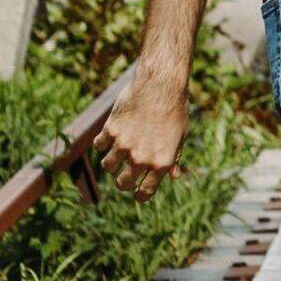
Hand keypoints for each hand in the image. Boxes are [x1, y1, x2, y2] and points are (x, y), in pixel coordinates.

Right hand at [90, 73, 187, 194]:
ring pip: (108, 166)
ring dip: (112, 163)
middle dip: (124, 182)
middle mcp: (140, 157)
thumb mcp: (181, 136)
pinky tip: (110, 137)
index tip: (137, 194)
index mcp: (160, 163)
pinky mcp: (111, 130)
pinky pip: (99, 145)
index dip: (140, 196)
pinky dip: (103, 143)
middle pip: (123, 183)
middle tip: (125, 177)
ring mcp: (123, 144)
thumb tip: (173, 175)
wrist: (161, 84)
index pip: (145, 192)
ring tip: (117, 155)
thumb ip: (173, 157)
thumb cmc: (175, 110)